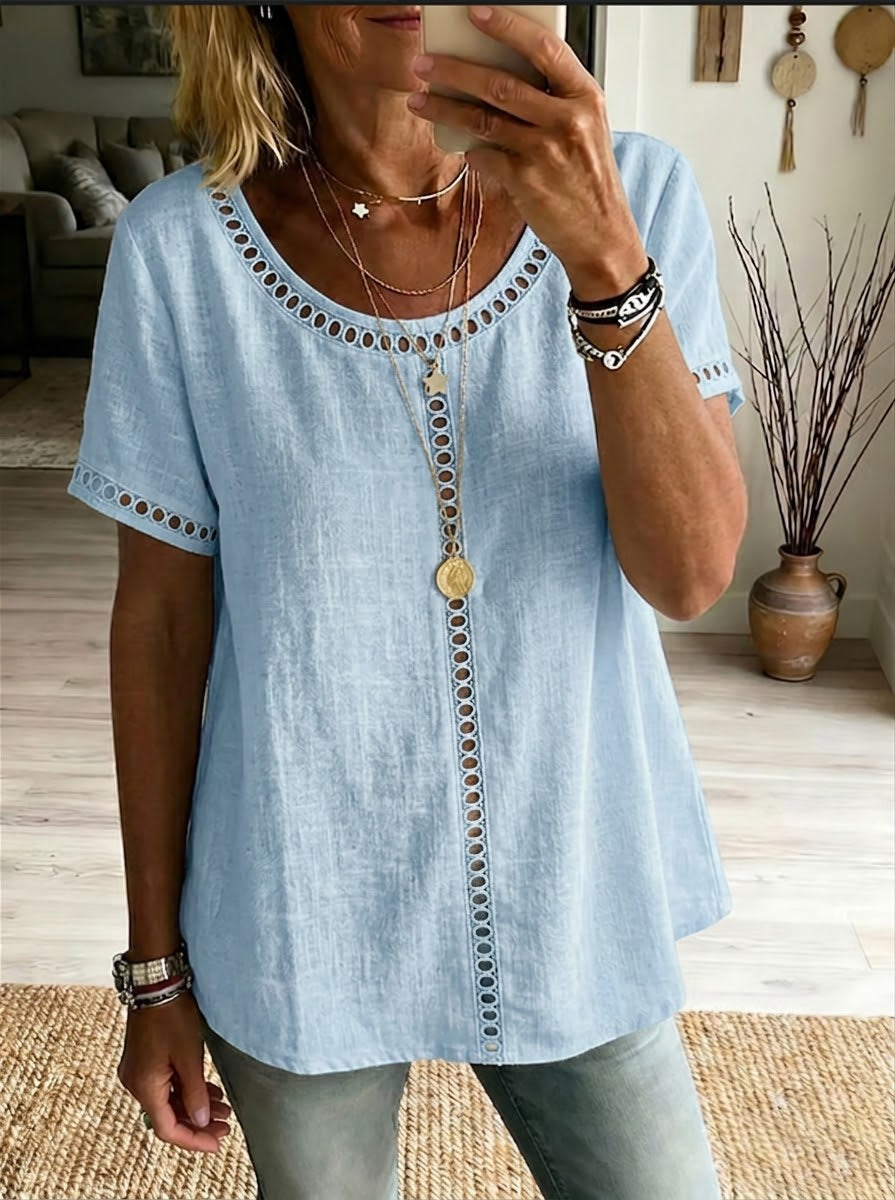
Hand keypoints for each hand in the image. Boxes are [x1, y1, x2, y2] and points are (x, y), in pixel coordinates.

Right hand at [117, 990, 231, 1152]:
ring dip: (194, 1105)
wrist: (155, 982)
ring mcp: (138, 1071)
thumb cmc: (171, 1015)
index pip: (168, 1128)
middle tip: (226, 1125)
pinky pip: (165, 1084)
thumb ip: (195, 1093)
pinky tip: (208, 1090)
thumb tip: (201, 1121)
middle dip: (198, 1123)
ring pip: (168, 1099)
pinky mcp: (144, 1059)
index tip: (217, 1142)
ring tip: (224, 1108)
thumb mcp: (189, 1057)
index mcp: (144, 1087)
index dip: (194, 1139)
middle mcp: (135, 1083)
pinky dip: (186, 1090)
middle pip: (168, 1115)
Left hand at [407, 5, 647, 296]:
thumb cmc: (589, 180)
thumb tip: (498, 77)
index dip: (507, 26)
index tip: (475, 12)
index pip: (544, 48)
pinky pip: (485, 157)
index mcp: (586, 97)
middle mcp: (568, 120)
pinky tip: (459, 145)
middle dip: (455, 70)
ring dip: (445, 107)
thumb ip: (552, 101)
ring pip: (483, 119)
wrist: (602, 235)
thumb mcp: (586, 129)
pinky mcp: (526, 181)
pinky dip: (469, 150)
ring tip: (419, 99)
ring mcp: (546, 151)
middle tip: (424, 63)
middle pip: (501, 83)